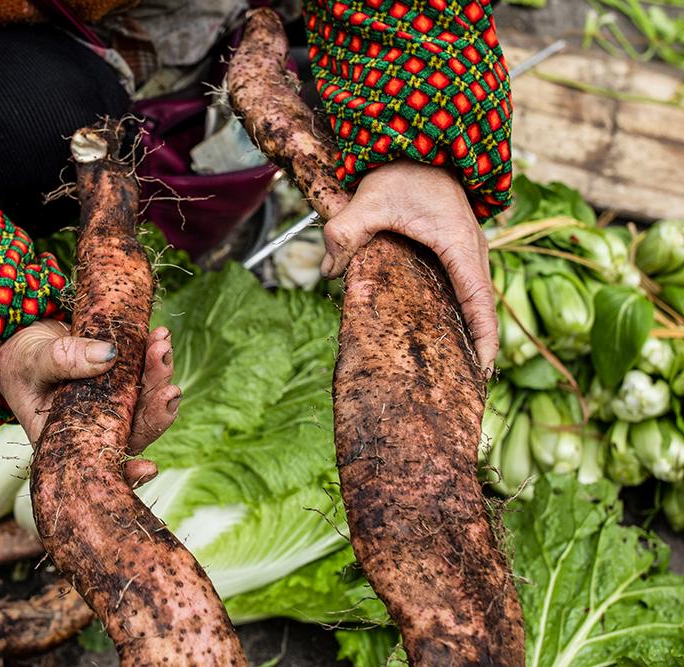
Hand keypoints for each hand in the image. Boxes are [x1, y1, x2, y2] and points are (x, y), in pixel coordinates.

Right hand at [0, 319, 179, 485]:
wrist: (26, 341)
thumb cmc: (21, 364)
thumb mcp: (33, 361)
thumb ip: (65, 359)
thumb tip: (108, 356)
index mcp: (69, 441)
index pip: (102, 464)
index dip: (128, 473)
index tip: (149, 468)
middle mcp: (98, 428)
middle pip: (137, 430)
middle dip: (157, 409)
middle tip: (169, 387)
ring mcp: (115, 405)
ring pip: (147, 402)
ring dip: (159, 376)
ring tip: (161, 345)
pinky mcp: (124, 381)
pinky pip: (146, 374)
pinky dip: (154, 357)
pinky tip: (160, 336)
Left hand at [319, 159, 497, 372]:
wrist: (419, 141)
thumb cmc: (401, 170)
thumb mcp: (368, 200)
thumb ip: (345, 233)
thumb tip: (328, 270)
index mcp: (460, 246)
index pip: (480, 302)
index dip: (485, 338)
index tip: (486, 370)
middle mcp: (473, 251)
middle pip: (480, 308)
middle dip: (476, 344)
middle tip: (465, 382)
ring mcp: (467, 250)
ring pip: (473, 299)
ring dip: (468, 329)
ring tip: (457, 367)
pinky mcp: (455, 249)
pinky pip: (463, 288)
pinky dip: (460, 312)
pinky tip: (444, 333)